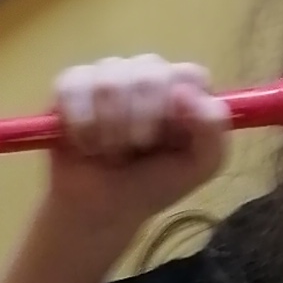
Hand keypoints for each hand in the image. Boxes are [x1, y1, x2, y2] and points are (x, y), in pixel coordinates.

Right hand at [47, 56, 229, 241]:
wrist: (102, 210)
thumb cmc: (154, 183)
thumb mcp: (200, 165)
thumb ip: (212, 128)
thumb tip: (184, 92)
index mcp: (184, 89)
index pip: (189, 75)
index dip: (178, 104)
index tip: (169, 136)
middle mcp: (148, 74)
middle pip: (149, 72)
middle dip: (140, 121)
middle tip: (134, 150)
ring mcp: (109, 75)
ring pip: (110, 80)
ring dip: (109, 128)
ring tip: (110, 152)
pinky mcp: (71, 84)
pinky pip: (73, 86)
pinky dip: (81, 123)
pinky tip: (85, 144)